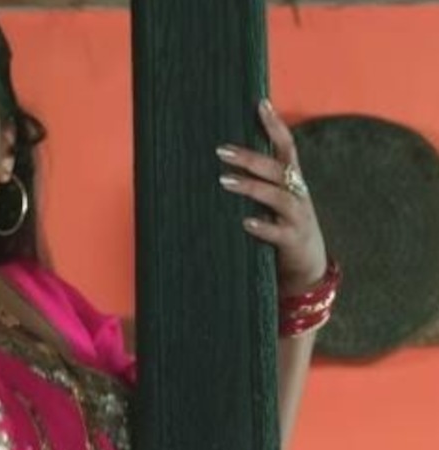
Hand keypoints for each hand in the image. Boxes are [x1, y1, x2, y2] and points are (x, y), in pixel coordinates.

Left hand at [217, 99, 329, 295]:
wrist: (308, 267)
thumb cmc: (282, 226)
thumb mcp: (274, 199)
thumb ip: (259, 180)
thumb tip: (224, 157)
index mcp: (292, 181)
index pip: (287, 146)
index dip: (275, 125)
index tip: (260, 103)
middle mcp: (298, 194)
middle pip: (277, 169)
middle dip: (250, 158)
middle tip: (220, 150)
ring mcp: (297, 217)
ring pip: (278, 197)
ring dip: (251, 187)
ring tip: (224, 181)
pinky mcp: (293, 241)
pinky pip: (278, 233)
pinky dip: (263, 227)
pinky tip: (245, 222)